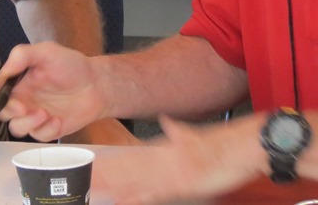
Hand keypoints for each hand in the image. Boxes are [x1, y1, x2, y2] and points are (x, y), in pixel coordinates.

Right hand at [0, 42, 107, 140]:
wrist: (97, 84)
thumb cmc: (71, 65)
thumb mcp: (47, 52)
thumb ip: (23, 55)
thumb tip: (5, 71)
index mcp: (18, 82)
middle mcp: (23, 100)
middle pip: (2, 113)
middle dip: (8, 111)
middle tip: (23, 106)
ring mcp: (34, 116)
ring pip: (17, 128)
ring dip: (27, 123)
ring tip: (44, 113)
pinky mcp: (48, 129)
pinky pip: (39, 136)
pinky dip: (46, 129)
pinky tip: (58, 119)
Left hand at [92, 116, 262, 204]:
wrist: (241, 146)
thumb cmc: (221, 145)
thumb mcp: (193, 135)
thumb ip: (177, 131)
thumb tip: (166, 120)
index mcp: (163, 148)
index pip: (129, 156)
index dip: (108, 162)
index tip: (88, 165)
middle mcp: (163, 158)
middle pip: (125, 169)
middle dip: (102, 175)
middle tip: (77, 180)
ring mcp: (170, 171)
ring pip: (134, 180)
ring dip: (112, 186)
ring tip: (90, 190)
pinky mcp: (181, 183)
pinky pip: (154, 193)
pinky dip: (136, 198)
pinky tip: (121, 202)